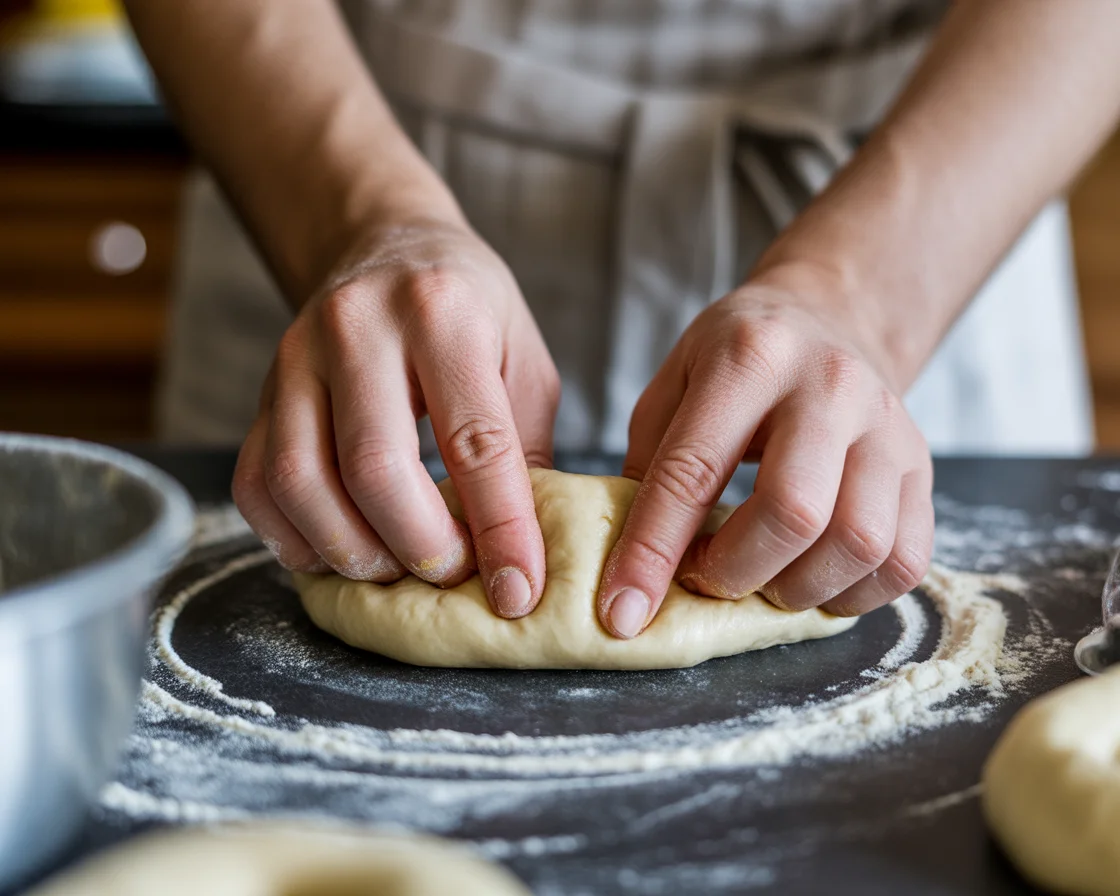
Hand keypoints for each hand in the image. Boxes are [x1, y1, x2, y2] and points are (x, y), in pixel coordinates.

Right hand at [232, 218, 559, 617]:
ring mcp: (296, 357)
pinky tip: (336, 549)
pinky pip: (255, 483)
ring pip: (300, 480)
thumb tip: (520, 552)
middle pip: (374, 467)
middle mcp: (358, 328)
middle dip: (418, 545)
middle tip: (451, 573)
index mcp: (442, 313)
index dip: (500, 529)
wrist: (384, 243)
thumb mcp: (522, 359)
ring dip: (351, 549)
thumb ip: (524, 448)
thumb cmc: (467, 310)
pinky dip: (292, 536)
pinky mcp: (261, 391)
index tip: (518, 591)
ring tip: (395, 566)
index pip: (475, 442)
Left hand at [597, 270, 933, 637]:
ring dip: (797, 589)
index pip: (693, 470)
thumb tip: (633, 569)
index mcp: (750, 357)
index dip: (652, 551)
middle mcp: (830, 386)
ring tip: (762, 580)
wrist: (830, 318)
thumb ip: (651, 465)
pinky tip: (813, 580)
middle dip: (736, 572)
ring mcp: (888, 427)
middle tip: (705, 578)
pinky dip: (854, 594)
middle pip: (793, 511)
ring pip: (858, 542)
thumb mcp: (674, 384)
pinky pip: (905, 560)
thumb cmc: (738, 361)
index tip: (622, 612)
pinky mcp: (922, 467)